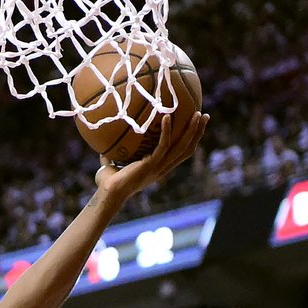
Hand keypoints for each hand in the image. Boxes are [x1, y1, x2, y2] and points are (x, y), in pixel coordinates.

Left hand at [94, 111, 208, 200]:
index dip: (190, 140)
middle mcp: (162, 168)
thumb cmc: (108, 182)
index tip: (194, 125)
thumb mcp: (112, 163)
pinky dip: (166, 131)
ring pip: (181, 147)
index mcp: (158, 168)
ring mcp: (158, 167)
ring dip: (191, 130)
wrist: (108, 193)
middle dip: (197, 132)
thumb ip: (111, 153)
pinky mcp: (151, 164)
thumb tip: (102, 141)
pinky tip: (166, 117)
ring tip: (197, 114)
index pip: (180, 153)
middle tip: (204, 115)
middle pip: (187, 149)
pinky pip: (163, 145)